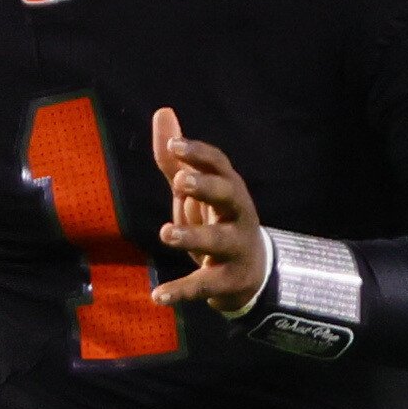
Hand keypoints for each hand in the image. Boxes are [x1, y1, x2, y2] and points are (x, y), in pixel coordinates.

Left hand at [148, 107, 267, 315]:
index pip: (220, 165)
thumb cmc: (216, 221)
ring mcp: (236, 248)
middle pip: (228, 196)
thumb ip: (176, 159)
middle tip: (179, 182)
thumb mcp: (196, 192)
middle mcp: (238, 215)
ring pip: (218, 241)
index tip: (175, 146)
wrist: (251, 273)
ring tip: (165, 233)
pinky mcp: (229, 281)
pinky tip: (157, 296)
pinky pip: (204, 285)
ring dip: (193, 237)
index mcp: (229, 189)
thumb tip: (163, 112)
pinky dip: (181, 291)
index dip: (198, 154)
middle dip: (206, 187)